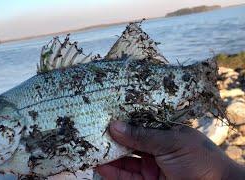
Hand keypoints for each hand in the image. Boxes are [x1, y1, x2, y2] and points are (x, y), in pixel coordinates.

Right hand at [96, 121, 244, 179]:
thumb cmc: (200, 160)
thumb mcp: (171, 142)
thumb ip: (142, 136)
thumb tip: (114, 125)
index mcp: (165, 133)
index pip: (139, 124)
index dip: (123, 120)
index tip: (104, 114)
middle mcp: (156, 148)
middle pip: (129, 141)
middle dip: (112, 137)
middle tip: (92, 131)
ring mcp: (150, 166)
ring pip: (124, 159)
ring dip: (108, 155)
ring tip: (90, 147)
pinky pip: (126, 176)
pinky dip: (112, 171)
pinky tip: (99, 165)